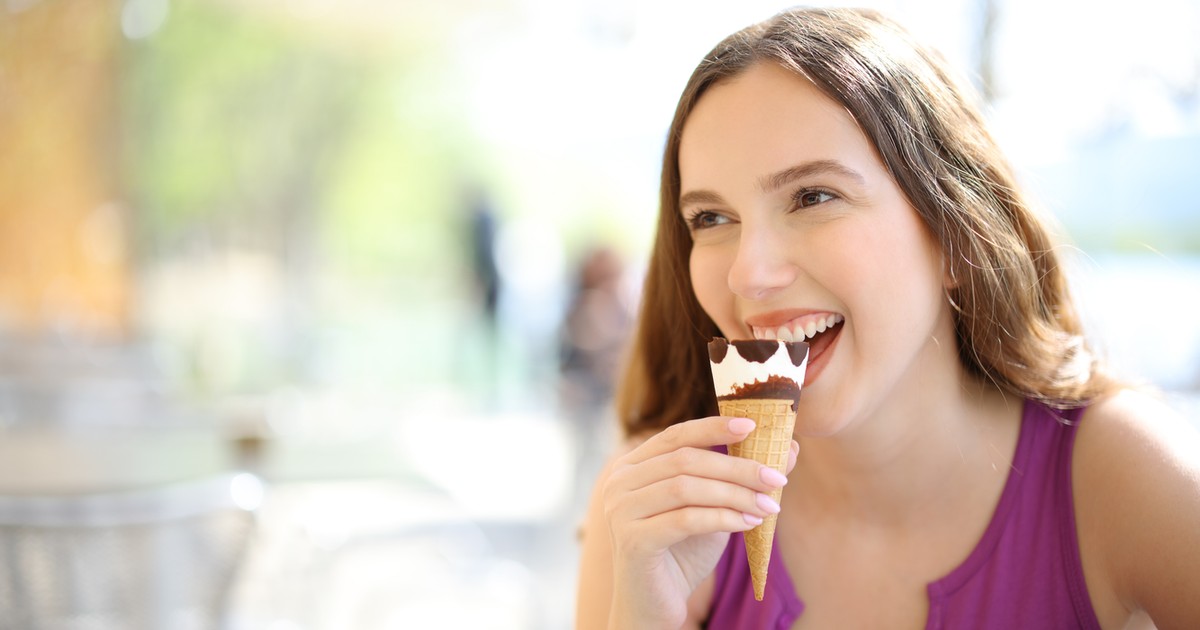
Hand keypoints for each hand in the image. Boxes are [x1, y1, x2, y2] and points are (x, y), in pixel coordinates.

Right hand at [601, 415, 796, 628]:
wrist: (654, 605)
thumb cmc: (683, 553)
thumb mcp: (714, 509)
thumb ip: (740, 479)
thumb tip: (792, 448)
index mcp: (633, 467)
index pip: (675, 435)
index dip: (713, 427)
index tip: (753, 426)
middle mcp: (619, 483)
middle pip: (685, 460)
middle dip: (737, 467)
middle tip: (777, 477)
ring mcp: (621, 511)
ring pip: (686, 487)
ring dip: (735, 494)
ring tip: (769, 506)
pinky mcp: (633, 540)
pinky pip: (685, 519)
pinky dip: (723, 518)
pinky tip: (749, 524)